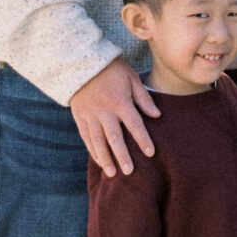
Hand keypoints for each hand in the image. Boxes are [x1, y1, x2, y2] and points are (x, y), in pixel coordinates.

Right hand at [70, 55, 160, 175]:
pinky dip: (93, 151)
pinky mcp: (80, 117)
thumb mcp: (131, 78)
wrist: (80, 62)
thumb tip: (157, 115)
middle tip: (129, 172)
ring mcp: (90, 115)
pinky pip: (86, 138)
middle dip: (122, 156)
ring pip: (98, 142)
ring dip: (106, 158)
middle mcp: (104, 111)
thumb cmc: (111, 69)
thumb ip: (143, 98)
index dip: (143, 139)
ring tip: (113, 173)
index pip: (134, 124)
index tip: (150, 153)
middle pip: (114, 138)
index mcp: (119, 101)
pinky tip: (100, 161)